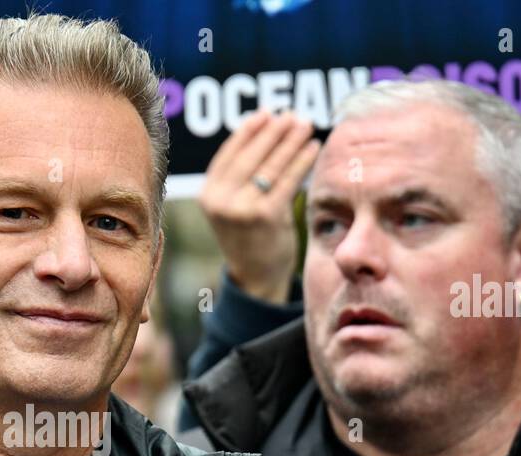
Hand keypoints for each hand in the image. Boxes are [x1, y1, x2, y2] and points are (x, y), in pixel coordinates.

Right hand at [198, 111, 319, 304]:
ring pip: (270, 166)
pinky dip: (302, 161)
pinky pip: (287, 181)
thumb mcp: (233, 205)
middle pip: (251, 156)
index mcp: (207, 195)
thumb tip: (264, 130)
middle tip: (292, 116)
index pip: (229, 154)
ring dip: (291, 141)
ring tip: (306, 125)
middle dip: (274, 132)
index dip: (248, 131)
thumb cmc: (249, 236)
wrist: (256, 277)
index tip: (267, 114)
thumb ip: (239, 176)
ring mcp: (242, 209)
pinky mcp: (266, 216)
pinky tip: (313, 148)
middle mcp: (221, 201)